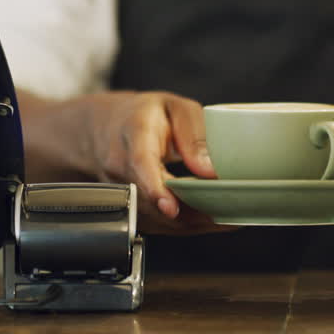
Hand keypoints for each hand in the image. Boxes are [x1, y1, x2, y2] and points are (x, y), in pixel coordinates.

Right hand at [78, 91, 235, 235]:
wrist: (105, 126)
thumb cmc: (144, 114)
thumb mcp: (176, 108)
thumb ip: (195, 135)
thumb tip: (210, 170)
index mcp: (134, 134)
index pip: (140, 164)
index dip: (155, 189)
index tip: (171, 206)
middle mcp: (120, 165)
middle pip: (151, 200)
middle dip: (190, 212)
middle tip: (228, 212)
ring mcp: (119, 190)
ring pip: (155, 218)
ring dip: (191, 222)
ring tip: (226, 218)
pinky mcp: (127, 206)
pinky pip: (155, 223)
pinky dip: (183, 225)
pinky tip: (208, 220)